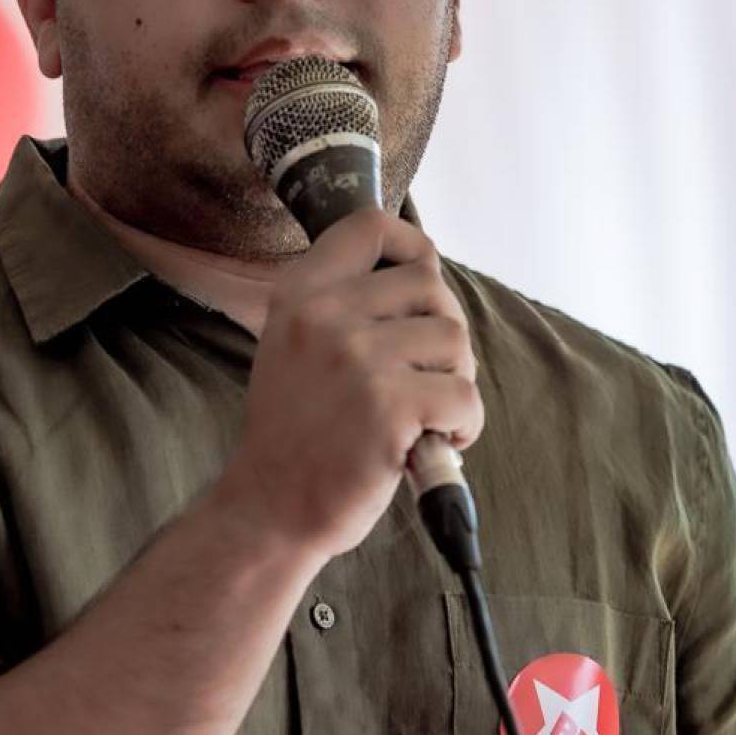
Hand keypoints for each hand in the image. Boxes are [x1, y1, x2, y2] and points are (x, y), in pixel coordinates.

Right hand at [220, 207, 483, 562]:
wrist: (270, 508)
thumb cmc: (295, 430)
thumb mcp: (291, 343)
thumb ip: (340, 303)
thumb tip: (424, 273)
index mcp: (300, 294)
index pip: (369, 226)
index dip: (412, 245)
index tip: (422, 280)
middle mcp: (325, 316)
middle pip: (430, 285)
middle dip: (444, 329)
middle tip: (427, 373)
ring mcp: (358, 360)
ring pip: (455, 339)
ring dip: (455, 379)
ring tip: (426, 412)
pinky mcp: (390, 407)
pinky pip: (465, 396)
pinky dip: (464, 424)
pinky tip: (435, 441)